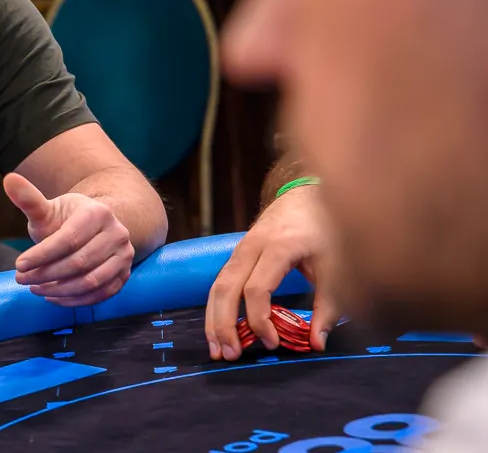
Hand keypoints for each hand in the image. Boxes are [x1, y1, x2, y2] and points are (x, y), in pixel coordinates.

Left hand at [6, 173, 133, 306]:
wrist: (93, 229)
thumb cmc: (65, 220)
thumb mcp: (47, 209)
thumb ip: (28, 198)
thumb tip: (8, 180)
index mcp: (98, 213)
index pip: (67, 239)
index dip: (41, 255)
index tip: (19, 265)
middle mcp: (117, 233)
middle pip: (79, 262)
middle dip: (46, 274)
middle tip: (22, 280)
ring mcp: (124, 256)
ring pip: (91, 281)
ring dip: (59, 290)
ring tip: (34, 288)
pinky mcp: (124, 275)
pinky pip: (100, 295)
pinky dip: (75, 300)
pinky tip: (53, 297)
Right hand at [206, 184, 339, 360]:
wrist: (307, 195)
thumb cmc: (326, 230)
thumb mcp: (336, 266)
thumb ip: (328, 305)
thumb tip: (317, 343)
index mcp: (278, 247)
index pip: (256, 289)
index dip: (260, 320)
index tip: (273, 344)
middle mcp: (251, 246)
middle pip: (225, 287)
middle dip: (224, 324)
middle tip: (230, 355)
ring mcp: (240, 249)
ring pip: (216, 286)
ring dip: (213, 319)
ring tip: (217, 349)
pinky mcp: (237, 255)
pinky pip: (220, 282)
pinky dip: (216, 308)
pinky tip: (218, 330)